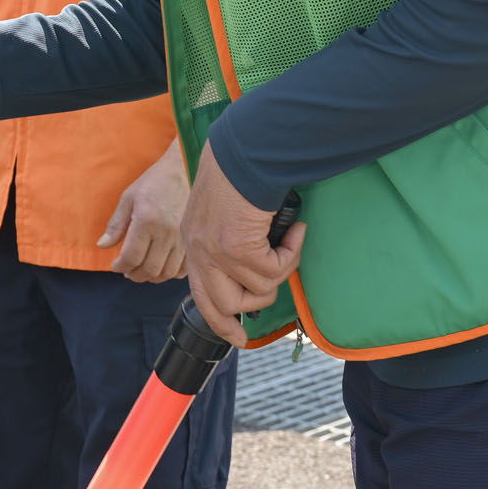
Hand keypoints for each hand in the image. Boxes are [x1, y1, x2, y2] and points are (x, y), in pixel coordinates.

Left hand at [98, 140, 188, 282]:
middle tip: (127, 271)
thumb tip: (103, 245)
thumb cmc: (154, 182)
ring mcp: (182, 238)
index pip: (132, 256)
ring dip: (151, 277)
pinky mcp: (192, 241)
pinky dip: (170, 274)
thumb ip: (116, 224)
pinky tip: (160, 267)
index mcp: (147, 221)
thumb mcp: (128, 198)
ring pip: (166, 272)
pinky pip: (183, 269)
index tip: (115, 266)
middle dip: (134, 275)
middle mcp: (167, 232)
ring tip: (141, 270)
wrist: (183, 171)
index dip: (120, 266)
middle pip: (150, 269)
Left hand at [179, 141, 305, 347]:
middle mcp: (199, 251)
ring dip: (280, 270)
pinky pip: (274, 271)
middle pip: (224, 307)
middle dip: (254, 306)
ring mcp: (217, 252)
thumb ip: (229, 242)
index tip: (238, 338)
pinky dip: (291, 252)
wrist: (246, 150)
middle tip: (275, 287)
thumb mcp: (223, 211)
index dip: (220, 321)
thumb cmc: (241, 172)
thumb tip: (256, 273)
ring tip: (287, 240)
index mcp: (193, 242)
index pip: (200, 295)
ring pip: (257, 292)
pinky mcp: (239, 248)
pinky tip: (294, 228)